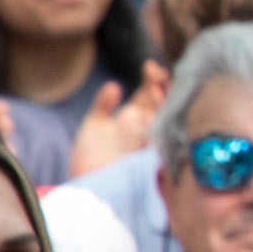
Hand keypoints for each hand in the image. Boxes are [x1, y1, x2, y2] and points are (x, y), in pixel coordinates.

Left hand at [72, 63, 169, 179]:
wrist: (86, 185)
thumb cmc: (89, 158)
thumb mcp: (94, 126)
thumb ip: (103, 105)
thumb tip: (114, 85)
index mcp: (131, 119)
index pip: (147, 95)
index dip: (151, 80)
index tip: (150, 66)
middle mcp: (144, 128)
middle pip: (160, 102)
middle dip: (161, 86)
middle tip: (157, 72)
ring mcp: (150, 141)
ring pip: (165, 115)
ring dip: (163, 100)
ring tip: (157, 85)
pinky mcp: (152, 155)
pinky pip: (165, 136)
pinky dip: (166, 122)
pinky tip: (162, 109)